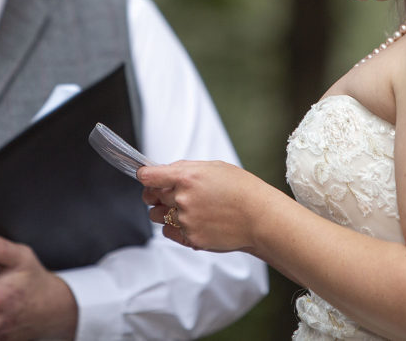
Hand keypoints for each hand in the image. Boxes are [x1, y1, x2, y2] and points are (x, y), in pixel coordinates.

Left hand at [138, 160, 274, 253]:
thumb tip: (164, 172)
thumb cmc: (242, 189)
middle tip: (169, 193)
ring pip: (156, 216)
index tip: (146, 176)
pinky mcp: (190, 239)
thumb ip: (185, 169)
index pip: (148, 176)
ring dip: (163, 211)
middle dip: (156, 193)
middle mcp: (182, 199)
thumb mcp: (213, 167)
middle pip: (150, 196)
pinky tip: (192, 222)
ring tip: (184, 209)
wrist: (260, 217)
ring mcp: (185, 221)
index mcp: (186, 177)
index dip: (145, 175)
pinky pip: (169, 233)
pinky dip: (175, 228)